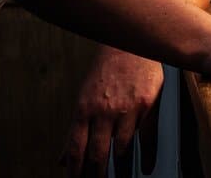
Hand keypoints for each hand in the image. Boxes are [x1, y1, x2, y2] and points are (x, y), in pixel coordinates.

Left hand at [61, 47, 163, 177]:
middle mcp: (104, 111)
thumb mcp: (83, 98)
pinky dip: (147, 154)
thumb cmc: (105, 72)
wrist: (128, 45)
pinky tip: (147, 166)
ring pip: (122, 147)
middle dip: (96, 174)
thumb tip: (63, 158)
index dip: (75, 170)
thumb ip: (75, 130)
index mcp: (84, 110)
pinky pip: (147, 135)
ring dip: (121, 167)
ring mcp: (127, 108)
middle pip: (98, 153)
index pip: (76, 148)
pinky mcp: (147, 104)